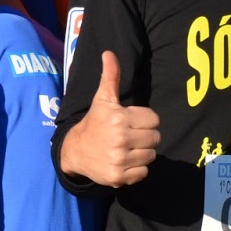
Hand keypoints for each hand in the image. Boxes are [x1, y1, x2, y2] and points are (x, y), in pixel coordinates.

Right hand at [59, 51, 160, 186]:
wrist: (75, 151)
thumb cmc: (94, 122)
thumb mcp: (103, 99)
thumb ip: (110, 76)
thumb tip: (109, 53)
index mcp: (120, 118)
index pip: (154, 120)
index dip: (145, 120)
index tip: (131, 122)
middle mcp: (120, 140)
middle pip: (155, 138)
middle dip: (145, 136)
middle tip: (130, 135)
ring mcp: (120, 160)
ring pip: (152, 155)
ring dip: (142, 152)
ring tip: (127, 148)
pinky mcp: (119, 177)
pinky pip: (144, 172)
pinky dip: (137, 169)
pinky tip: (124, 161)